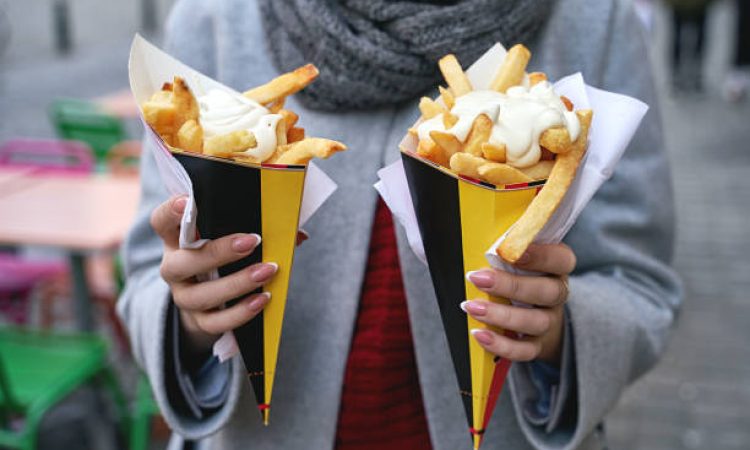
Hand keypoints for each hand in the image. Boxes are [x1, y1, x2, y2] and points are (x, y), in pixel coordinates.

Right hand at [150, 195, 277, 353]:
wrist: (211, 305)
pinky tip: (262, 300)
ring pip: (201, 295)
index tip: (186, 201)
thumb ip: (258, 230)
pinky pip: (215, 321)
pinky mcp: (198, 322)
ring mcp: (184, 297)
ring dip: (237, 283)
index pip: (162, 221)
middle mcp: (174, 268)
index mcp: (177, 239)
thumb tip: (297, 233)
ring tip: (267, 271)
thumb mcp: (233, 241)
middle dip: (218, 252)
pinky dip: (241, 312)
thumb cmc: (225, 260)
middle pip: (182, 262)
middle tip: (252, 241)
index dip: (170, 212)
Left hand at [463, 243, 574, 365]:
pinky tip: (480, 334)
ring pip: (535, 321)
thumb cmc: (519, 276)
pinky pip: (525, 350)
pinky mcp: (539, 345)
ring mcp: (550, 321)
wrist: (537, 315)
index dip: (541, 255)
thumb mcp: (516, 257)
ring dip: (501, 315)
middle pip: (547, 291)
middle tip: (477, 278)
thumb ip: (504, 245)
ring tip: (471, 307)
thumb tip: (471, 229)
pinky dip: (502, 345)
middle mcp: (557, 294)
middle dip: (511, 285)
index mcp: (556, 267)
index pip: (562, 259)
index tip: (511, 252)